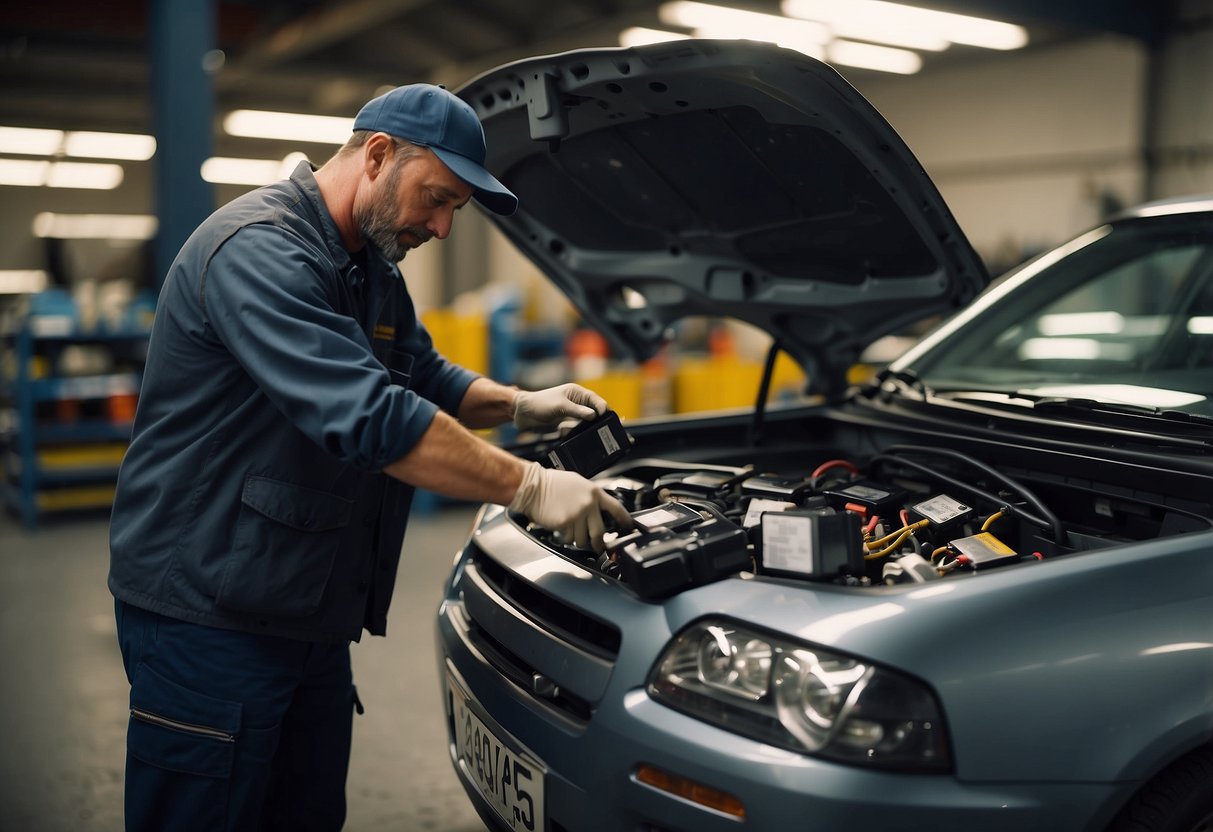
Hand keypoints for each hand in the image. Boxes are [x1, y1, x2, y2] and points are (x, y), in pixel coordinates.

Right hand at [508, 461, 632, 552]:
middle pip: (600, 532)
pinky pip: (568, 538)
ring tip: (572, 533)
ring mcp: (577, 515)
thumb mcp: (578, 483)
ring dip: (578, 540)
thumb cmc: (552, 483)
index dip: (624, 520)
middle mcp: (588, 504)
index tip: (628, 527)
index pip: (616, 508)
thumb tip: (598, 509)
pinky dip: (565, 537)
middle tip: (598, 547)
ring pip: (583, 538)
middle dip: (599, 543)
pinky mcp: (565, 524)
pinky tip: (561, 529)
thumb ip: (590, 497)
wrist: (533, 485)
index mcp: (594, 493)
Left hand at [512, 383, 605, 431]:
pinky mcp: (565, 424)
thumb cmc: (539, 403)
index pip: (595, 400)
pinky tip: (563, 432)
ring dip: (581, 429)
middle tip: (599, 429)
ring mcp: (571, 415)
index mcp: (576, 393)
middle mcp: (576, 403)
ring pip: (585, 424)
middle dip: (595, 421)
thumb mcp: (559, 406)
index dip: (602, 408)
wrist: (522, 413)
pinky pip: (575, 431)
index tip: (605, 417)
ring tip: (573, 430)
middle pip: (593, 413)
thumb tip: (595, 415)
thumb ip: (577, 411)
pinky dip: (572, 433)